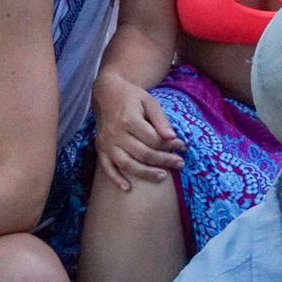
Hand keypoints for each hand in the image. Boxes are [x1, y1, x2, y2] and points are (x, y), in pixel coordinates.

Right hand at [93, 72, 185, 190]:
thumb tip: (172, 138)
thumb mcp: (149, 102)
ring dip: (146, 173)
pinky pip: (107, 167)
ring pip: (127, 164)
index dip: (170, 146)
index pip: (153, 139)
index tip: (182, 146)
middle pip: (143, 153)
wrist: (106, 93)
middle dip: (164, 160)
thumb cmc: (132, 97)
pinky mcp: (100, 148)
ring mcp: (107, 143)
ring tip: (163, 177)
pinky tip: (127, 188)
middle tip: (180, 164)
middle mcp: (116, 133)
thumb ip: (160, 120)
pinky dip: (116, 179)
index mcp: (129, 119)